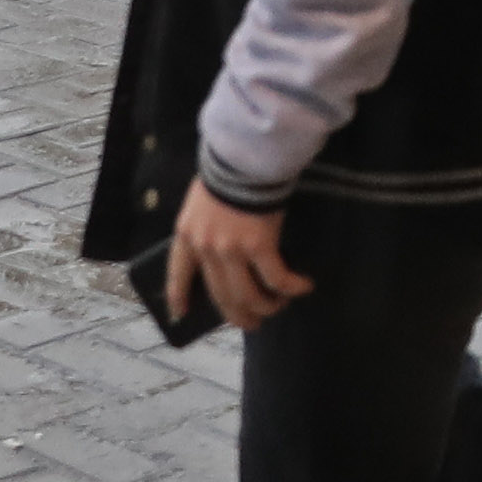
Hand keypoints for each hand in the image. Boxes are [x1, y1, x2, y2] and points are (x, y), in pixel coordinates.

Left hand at [172, 181, 307, 326]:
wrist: (246, 158)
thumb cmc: (228, 171)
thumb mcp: (202, 199)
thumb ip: (205, 223)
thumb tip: (220, 241)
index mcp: (187, 235)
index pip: (177, 273)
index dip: (178, 295)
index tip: (181, 312)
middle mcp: (206, 249)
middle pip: (220, 295)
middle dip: (237, 315)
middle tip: (251, 323)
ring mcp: (231, 251)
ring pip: (248, 295)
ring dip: (266, 307)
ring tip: (278, 307)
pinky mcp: (259, 247)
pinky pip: (276, 279)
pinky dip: (291, 287)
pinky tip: (303, 287)